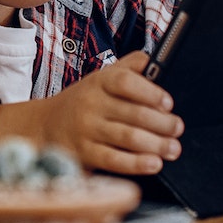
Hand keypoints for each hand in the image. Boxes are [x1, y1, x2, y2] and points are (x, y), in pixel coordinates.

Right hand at [4, 52, 182, 176]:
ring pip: (128, 138)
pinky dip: (137, 163)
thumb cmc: (84, 101)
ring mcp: (87, 130)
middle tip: (177, 128)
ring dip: (156, 144)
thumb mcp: (102, 78)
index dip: (150, 92)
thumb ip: (130, 67)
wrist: (45, 126)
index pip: (125, 82)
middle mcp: (91, 104)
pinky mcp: (84, 154)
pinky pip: (114, 160)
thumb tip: (158, 59)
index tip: (168, 103)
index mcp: (99, 82)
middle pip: (133, 114)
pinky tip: (154, 164)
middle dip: (163, 124)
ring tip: (173, 148)